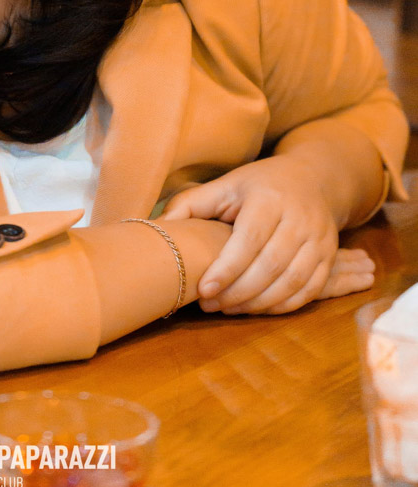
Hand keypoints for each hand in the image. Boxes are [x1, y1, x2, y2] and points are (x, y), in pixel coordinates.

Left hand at [160, 157, 371, 314]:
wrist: (312, 178)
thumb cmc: (258, 185)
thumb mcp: (225, 185)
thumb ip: (191, 204)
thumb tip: (157, 226)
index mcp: (269, 199)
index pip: (250, 240)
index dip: (227, 269)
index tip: (204, 291)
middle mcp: (299, 218)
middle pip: (271, 266)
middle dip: (239, 292)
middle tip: (210, 305)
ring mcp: (319, 239)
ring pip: (292, 283)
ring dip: (259, 303)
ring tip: (229, 309)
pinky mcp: (329, 256)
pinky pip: (309, 291)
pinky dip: (283, 306)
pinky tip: (257, 308)